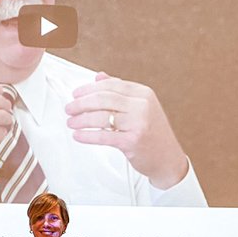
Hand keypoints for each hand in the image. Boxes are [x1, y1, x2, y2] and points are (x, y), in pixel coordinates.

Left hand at [66, 72, 188, 188]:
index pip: (111, 85)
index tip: (76, 94)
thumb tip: (99, 77)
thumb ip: (121, 91)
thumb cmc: (153, 134)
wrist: (168, 160)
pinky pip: (104, 136)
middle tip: (69, 108)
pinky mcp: (132, 142)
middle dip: (82, 103)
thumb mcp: (141, 107)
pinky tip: (78, 135)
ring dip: (81, 119)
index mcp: (143, 94)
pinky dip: (87, 135)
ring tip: (71, 122)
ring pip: (101, 117)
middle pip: (103, 99)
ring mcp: (138, 123)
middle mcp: (142, 106)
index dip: (89, 88)